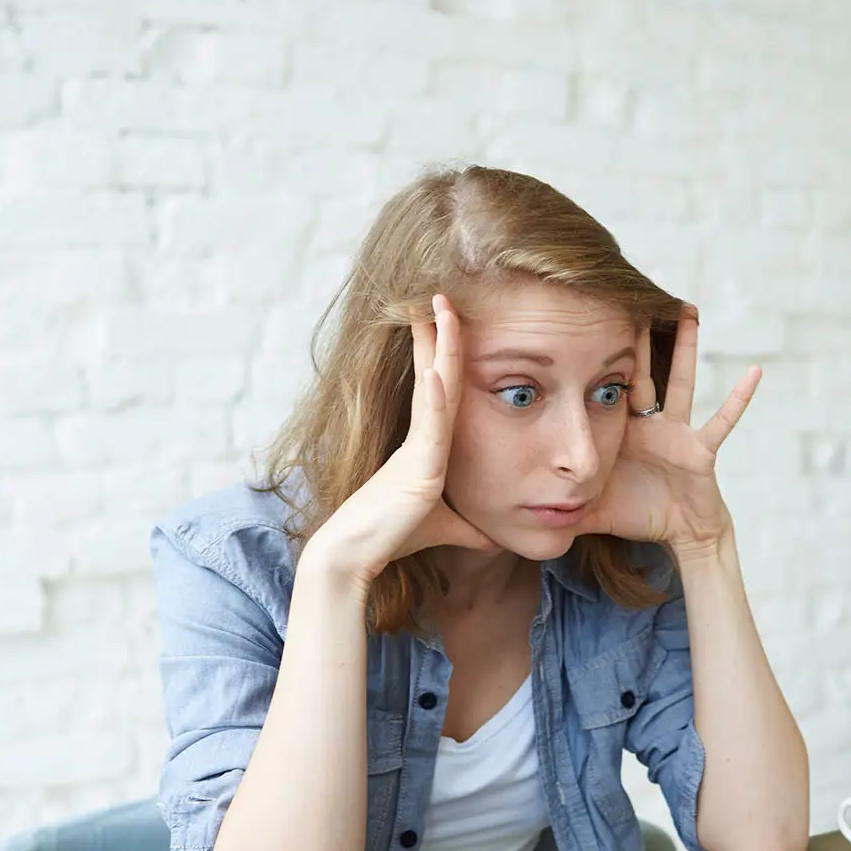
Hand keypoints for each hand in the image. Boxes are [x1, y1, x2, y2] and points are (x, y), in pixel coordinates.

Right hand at [304, 294, 497, 591]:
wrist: (357, 556)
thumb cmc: (393, 537)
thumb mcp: (444, 528)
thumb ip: (467, 528)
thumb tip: (493, 539)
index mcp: (425, 443)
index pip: (441, 388)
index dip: (443, 352)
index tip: (446, 319)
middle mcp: (420, 438)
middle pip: (436, 374)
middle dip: (439, 333)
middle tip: (441, 294)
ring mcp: (417, 449)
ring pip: (434, 389)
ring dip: (439, 348)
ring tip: (441, 309)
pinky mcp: (417, 469)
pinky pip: (429, 427)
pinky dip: (433, 398)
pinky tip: (438, 370)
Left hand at [576, 305, 759, 558]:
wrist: (678, 535)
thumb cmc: (635, 515)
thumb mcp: (589, 507)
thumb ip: (555, 504)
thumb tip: (512, 514)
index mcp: (620, 432)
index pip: (604, 387)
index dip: (595, 358)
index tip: (578, 322)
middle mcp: (649, 424)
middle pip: (640, 373)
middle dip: (635, 339)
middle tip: (627, 296)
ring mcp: (677, 432)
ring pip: (682, 382)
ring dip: (686, 349)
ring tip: (689, 312)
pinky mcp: (701, 449)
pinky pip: (723, 420)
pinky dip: (739, 399)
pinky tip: (754, 373)